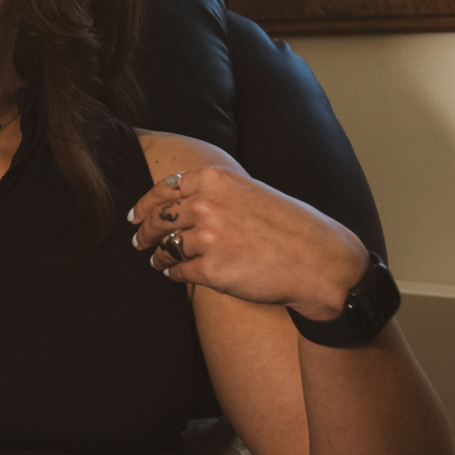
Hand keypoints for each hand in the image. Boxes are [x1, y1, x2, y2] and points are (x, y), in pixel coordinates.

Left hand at [129, 165, 368, 320]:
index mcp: (215, 180)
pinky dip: (173, 273)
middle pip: (159, 219)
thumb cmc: (291, 227)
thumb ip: (216, 193)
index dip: (145, 204)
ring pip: (167, 247)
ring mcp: (207, 238)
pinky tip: (174, 273)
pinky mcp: (211, 270)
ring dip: (159, 254)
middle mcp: (206, 205)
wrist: (319, 261)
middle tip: (139, 240)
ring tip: (158, 259)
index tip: (135, 215)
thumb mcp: (251, 193)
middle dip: (145, 231)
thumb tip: (180, 202)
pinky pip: (179, 272)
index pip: (164, 190)